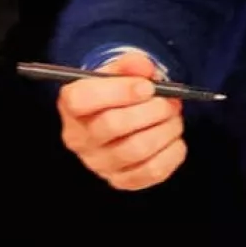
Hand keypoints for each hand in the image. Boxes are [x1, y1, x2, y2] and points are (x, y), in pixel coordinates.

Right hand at [56, 50, 185, 190]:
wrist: (115, 119)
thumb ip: (130, 65)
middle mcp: (79, 138)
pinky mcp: (121, 181)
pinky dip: (171, 153)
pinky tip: (174, 139)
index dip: (119, 91)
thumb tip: (145, 68)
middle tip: (170, 102)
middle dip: (151, 110)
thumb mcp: (117, 72)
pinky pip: (151, 171)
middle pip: (113, 125)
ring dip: (165, 130)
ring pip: (136, 150)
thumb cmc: (115, 94)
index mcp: (72, 106)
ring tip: (174, 118)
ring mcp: (99, 164)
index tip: (148, 86)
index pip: (82, 99)